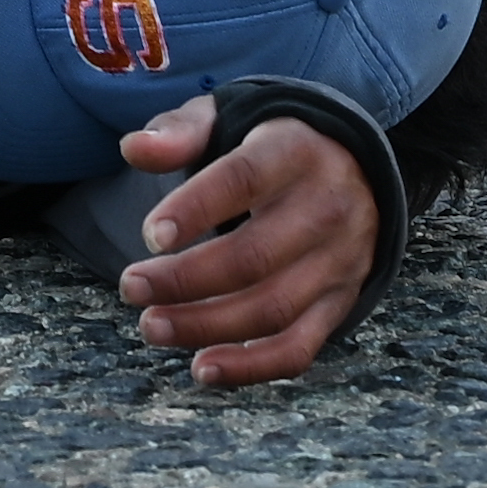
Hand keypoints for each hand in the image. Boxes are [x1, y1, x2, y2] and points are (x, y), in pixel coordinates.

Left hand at [109, 96, 382, 384]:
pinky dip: (251, 367)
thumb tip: (132, 148)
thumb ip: (181, 131)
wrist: (356, 168)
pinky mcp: (339, 304)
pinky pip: (298, 347)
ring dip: (206, 325)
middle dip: (186, 279)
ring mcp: (338, 263)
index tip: (149, 235)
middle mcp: (326, 209)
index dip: (196, 209)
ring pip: (273, 308)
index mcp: (294, 152)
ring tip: (151, 325)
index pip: (244, 180)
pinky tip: (202, 368)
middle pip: (255, 256)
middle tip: (130, 286)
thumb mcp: (230, 119)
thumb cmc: (272, 147)